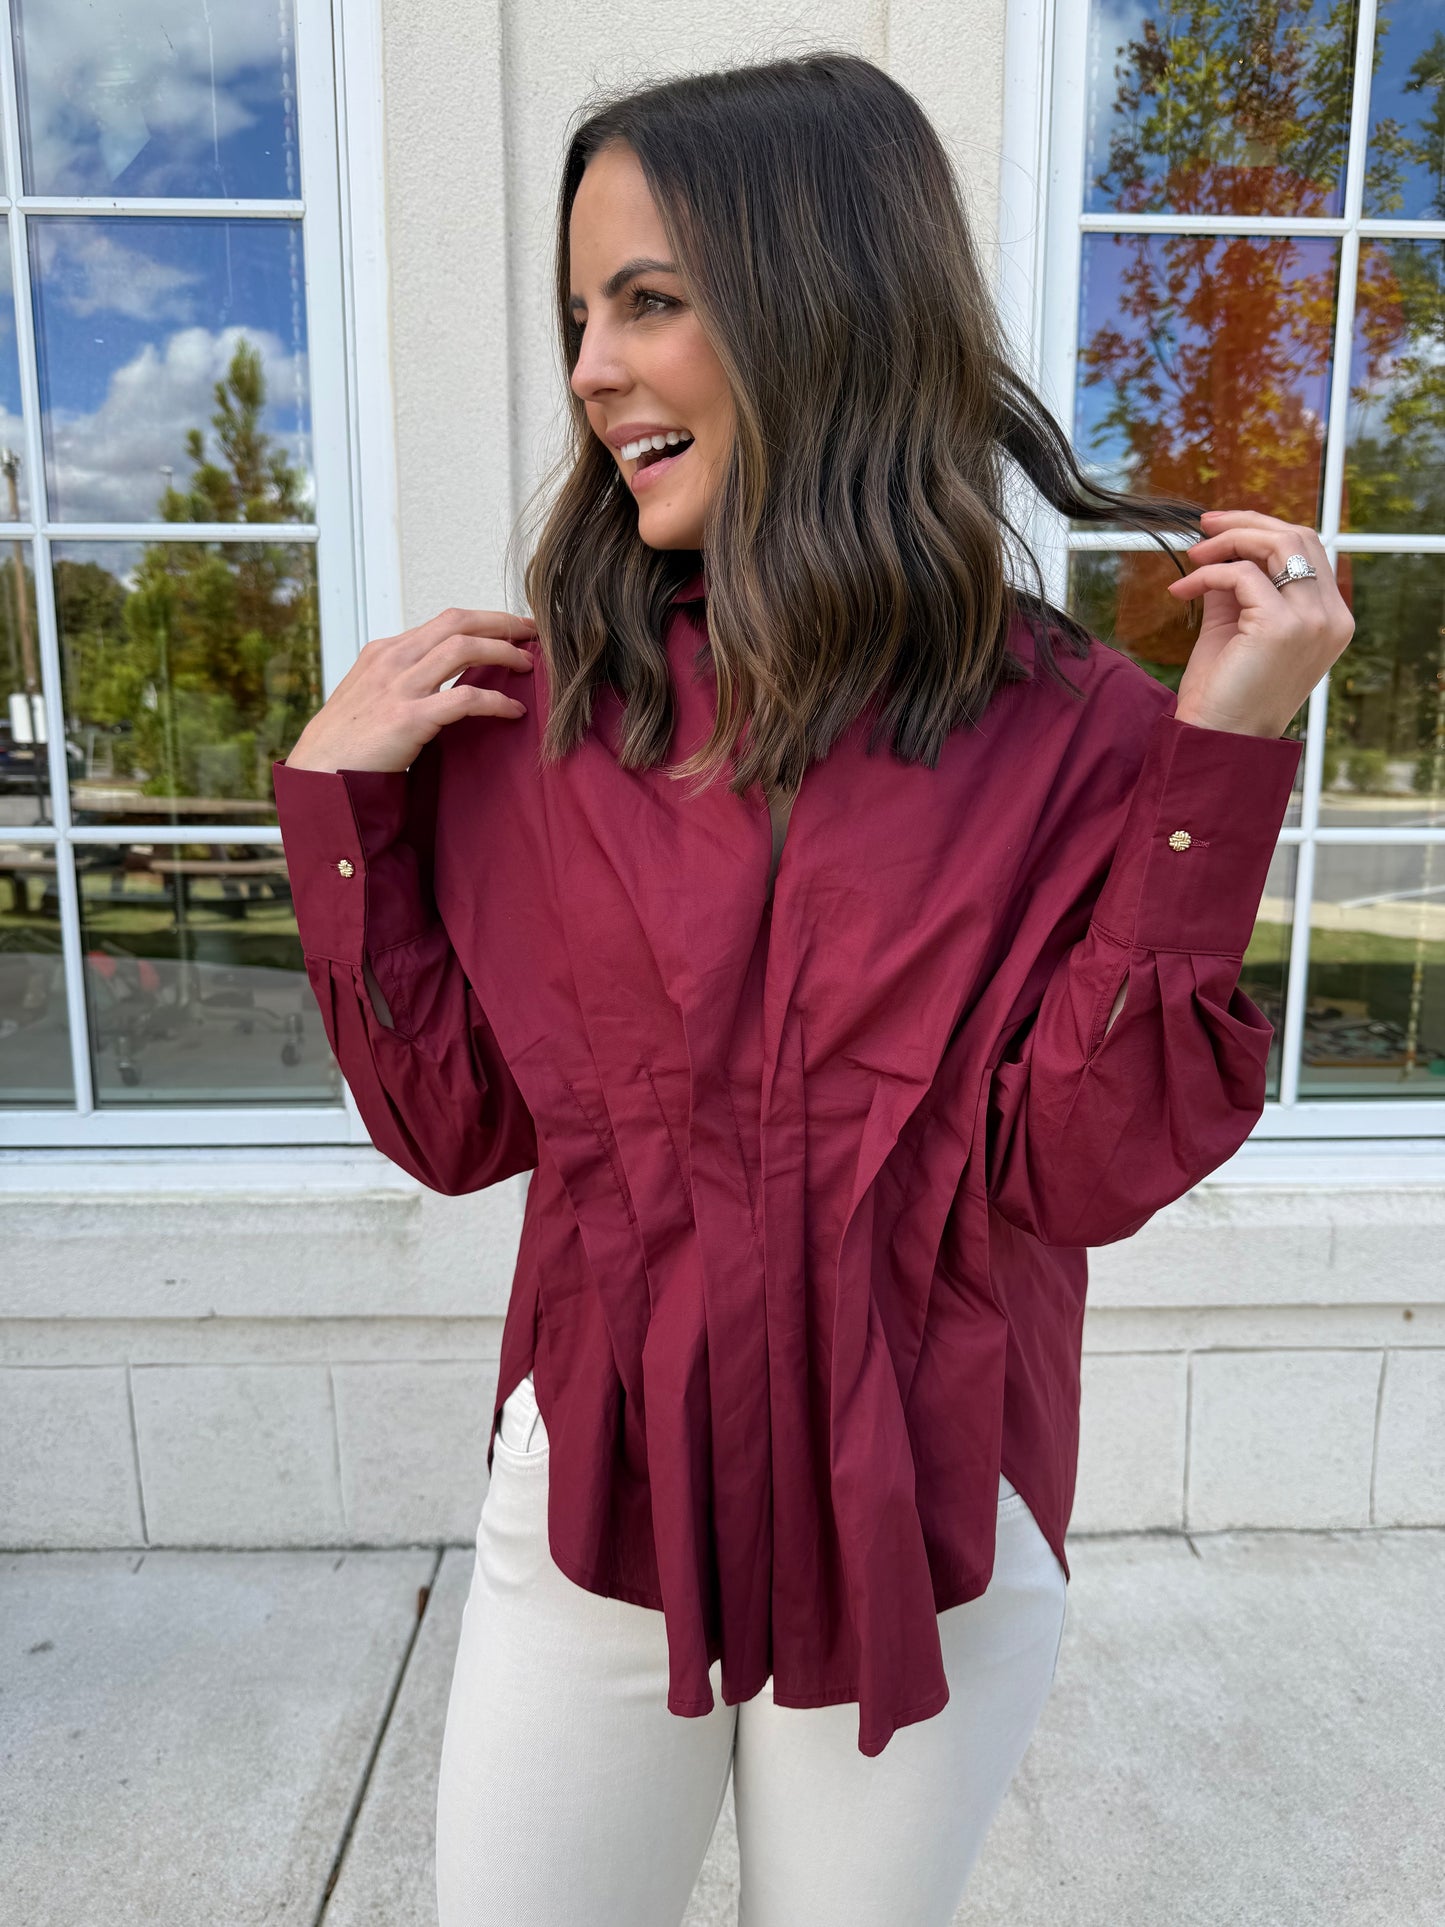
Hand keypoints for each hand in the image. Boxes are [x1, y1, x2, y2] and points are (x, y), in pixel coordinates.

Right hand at [284, 606, 536, 773]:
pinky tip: (514, 711)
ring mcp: (399, 687)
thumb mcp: (370, 695)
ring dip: (504, 652)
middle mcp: (392, 660)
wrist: (318, 775)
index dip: (485, 620)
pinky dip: (496, 701)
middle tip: (533, 632)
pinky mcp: (408, 718)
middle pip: (458, 622)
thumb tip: (441, 680)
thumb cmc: (347, 743)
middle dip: (502, 622)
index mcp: (385, 651)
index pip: (445, 621)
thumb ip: (402, 680)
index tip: (512, 628)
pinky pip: (465, 698)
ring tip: (529, 666)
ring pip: (464, 648)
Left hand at [1164, 509, 1353, 737]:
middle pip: (1299, 537)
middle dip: (1247, 523)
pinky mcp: (1281, 625)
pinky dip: (1208, 575)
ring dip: (1229, 541)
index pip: (1308, 550)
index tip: (1221, 529)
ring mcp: (1312, 620)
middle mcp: (1331, 617)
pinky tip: (1182, 590)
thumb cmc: (1225, 693)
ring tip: (1193, 557)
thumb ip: (1238, 587)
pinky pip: (1242, 574)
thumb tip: (1220, 549)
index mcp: (1330, 619)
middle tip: (1204, 527)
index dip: (1264, 530)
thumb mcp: (1235, 628)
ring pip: (1278, 544)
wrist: (1219, 740)